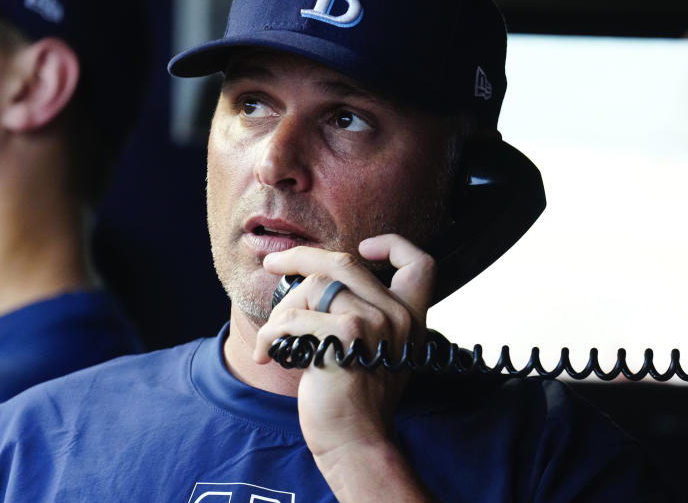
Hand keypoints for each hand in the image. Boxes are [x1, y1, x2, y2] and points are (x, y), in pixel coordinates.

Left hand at [255, 234, 436, 501]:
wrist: (354, 442)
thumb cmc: (355, 398)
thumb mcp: (376, 350)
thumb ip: (367, 314)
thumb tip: (320, 277)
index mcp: (410, 316)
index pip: (421, 264)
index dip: (393, 246)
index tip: (364, 249)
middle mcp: (398, 316)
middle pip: (345, 261)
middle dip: (301, 257)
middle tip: (274, 263)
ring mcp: (375, 324)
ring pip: (314, 286)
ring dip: (282, 310)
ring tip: (274, 336)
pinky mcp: (346, 337)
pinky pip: (295, 316)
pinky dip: (271, 333)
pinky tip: (266, 352)